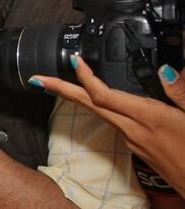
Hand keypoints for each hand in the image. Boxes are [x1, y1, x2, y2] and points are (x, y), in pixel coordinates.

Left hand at [32, 57, 184, 196]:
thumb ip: (181, 93)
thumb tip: (166, 71)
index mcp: (148, 119)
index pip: (105, 95)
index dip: (85, 78)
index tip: (72, 61)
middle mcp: (133, 131)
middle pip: (90, 105)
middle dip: (62, 90)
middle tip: (38, 78)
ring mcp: (133, 141)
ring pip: (99, 113)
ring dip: (78, 97)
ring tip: (62, 83)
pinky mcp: (137, 147)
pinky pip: (112, 121)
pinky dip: (100, 106)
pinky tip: (98, 99)